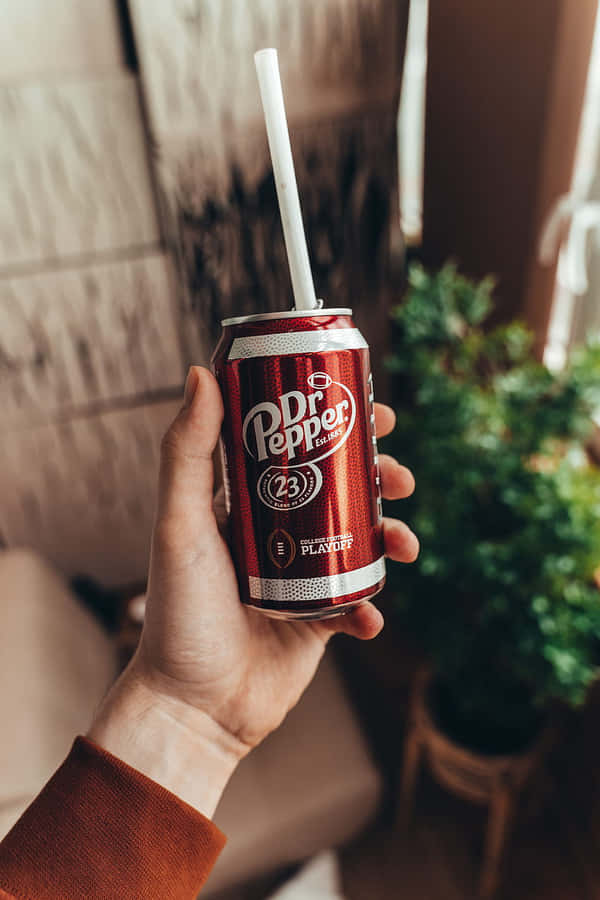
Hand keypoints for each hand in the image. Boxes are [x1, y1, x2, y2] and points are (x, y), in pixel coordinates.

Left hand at [90, 367, 417, 815]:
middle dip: (380, 481)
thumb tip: (201, 371)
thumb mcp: (180, 522)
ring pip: (360, 544)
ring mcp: (301, 578)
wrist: (194, 705)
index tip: (376, 411)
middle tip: (402, 479)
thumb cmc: (179, 612)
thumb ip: (188, 451)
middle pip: (341, 492)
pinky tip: (369, 616)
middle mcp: (276, 535)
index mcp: (245, 505)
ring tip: (405, 546)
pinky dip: (370, 608)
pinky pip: (357, 605)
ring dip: (391, 539)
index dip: (341, 426)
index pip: (298, 448)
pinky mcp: (317, 624)